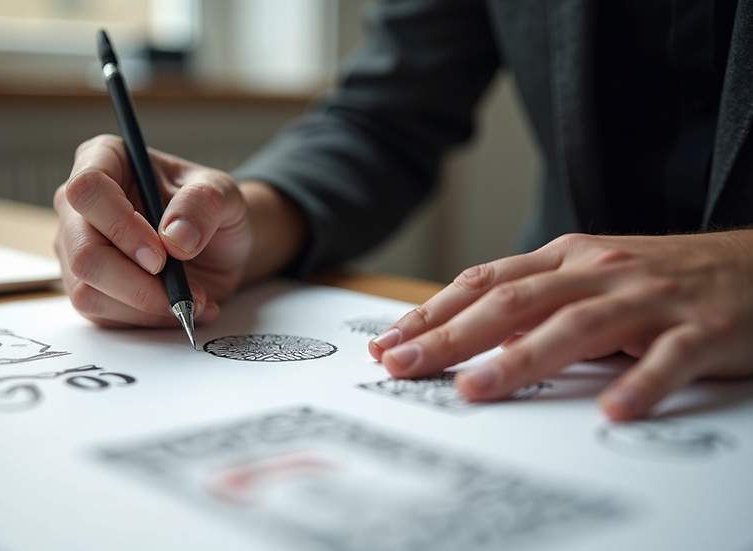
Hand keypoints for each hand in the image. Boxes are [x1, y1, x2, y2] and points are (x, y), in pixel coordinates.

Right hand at [54, 135, 250, 326]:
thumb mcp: (223, 194)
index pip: (88, 190)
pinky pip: (102, 314)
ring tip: (192, 299)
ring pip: (87, 290)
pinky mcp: (87, 287)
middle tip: (181, 290)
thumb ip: (203, 204)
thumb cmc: (211, 210)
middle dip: (134, 281)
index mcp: (104, 160)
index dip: (121, 227)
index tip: (161, 255)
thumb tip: (176, 237)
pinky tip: (178, 308)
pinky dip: (146, 319)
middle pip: (83, 251)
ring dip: (145, 306)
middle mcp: (79, 206)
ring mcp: (77, 248)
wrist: (217, 247)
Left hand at [368, 231, 752, 419]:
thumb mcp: (589, 279)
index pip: (485, 282)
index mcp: (568, 258)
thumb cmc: (661, 278)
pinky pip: (668, 360)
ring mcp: (650, 299)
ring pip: (577, 327)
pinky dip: (639, 383)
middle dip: (451, 335)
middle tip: (404, 364)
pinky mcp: (702, 329)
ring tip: (477, 389)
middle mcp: (599, 272)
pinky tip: (612, 411)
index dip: (433, 312)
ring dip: (523, 359)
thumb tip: (471, 339)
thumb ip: (535, 304)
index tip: (387, 341)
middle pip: (514, 302)